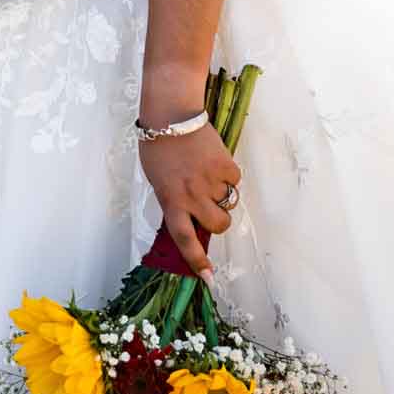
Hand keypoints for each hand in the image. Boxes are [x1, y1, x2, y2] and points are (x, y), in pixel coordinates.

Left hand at [138, 122, 241, 281]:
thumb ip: (175, 202)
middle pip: (218, 225)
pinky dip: (227, 174)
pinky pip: (235, 180)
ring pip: (228, 201)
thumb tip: (195, 220)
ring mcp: (210, 181)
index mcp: (171, 201)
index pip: (185, 239)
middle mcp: (191, 195)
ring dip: (222, 193)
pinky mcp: (225, 166)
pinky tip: (213, 161)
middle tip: (210, 208)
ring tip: (206, 173)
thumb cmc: (159, 149)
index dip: (196, 260)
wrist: (170, 115)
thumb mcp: (159, 182)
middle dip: (218, 221)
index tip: (207, 277)